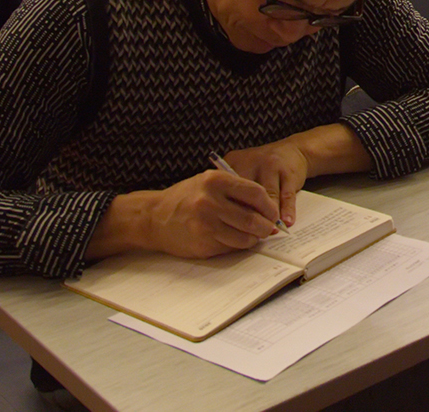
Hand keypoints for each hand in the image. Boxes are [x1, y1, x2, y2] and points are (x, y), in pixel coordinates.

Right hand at [145, 170, 280, 256]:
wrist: (154, 217)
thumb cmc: (186, 197)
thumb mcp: (209, 183)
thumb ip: (236, 191)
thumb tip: (267, 208)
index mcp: (215, 181)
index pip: (256, 193)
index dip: (270, 206)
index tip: (274, 213)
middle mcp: (210, 202)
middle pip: (252, 219)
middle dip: (266, 226)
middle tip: (270, 229)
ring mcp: (205, 225)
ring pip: (244, 237)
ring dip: (254, 239)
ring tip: (255, 235)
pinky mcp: (202, 243)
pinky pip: (230, 247)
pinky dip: (238, 245)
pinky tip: (236, 240)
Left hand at [222, 140, 309, 227]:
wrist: (291, 151)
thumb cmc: (261, 169)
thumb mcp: (243, 174)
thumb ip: (233, 193)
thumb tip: (228, 224)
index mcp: (232, 163)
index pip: (226, 191)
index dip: (229, 212)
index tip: (231, 229)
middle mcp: (250, 162)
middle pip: (246, 195)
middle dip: (250, 218)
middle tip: (251, 234)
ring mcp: (270, 165)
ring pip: (267, 197)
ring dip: (269, 217)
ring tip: (270, 232)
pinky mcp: (288, 172)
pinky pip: (286, 195)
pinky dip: (287, 211)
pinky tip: (286, 222)